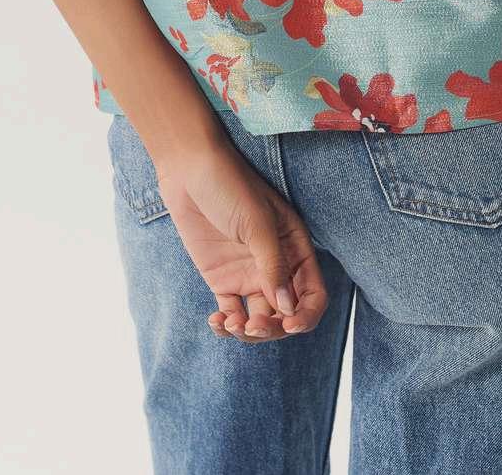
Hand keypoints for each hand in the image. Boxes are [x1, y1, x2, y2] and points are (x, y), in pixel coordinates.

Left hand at [154, 137, 328, 343]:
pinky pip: (231, 314)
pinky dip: (227, 326)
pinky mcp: (223, 279)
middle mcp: (275, 265)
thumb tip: (288, 309)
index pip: (312, 293)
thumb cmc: (229, 184)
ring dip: (249, 332)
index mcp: (294, 248)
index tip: (289, 324)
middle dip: (273, 329)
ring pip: (259, 320)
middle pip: (286, 314)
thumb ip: (273, 266)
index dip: (305, 314)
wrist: (188, 169)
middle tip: (253, 326)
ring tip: (231, 324)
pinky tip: (217, 321)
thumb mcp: (256, 222)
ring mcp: (248, 273)